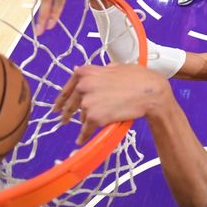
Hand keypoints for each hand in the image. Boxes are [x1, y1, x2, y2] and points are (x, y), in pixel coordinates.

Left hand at [53, 64, 171, 143]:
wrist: (149, 92)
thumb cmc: (138, 78)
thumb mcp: (115, 67)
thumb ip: (96, 70)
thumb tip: (79, 69)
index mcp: (86, 71)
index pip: (68, 87)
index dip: (61, 99)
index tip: (57, 107)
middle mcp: (83, 86)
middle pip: (71, 104)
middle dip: (67, 113)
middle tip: (63, 120)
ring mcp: (87, 102)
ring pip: (82, 116)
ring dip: (85, 120)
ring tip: (88, 125)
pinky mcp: (94, 117)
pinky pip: (85, 129)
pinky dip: (83, 136)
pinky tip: (81, 140)